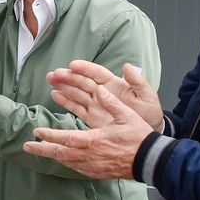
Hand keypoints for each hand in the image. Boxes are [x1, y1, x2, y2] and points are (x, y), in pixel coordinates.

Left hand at [23, 83, 152, 178]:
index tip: (36, 132)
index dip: (50, 135)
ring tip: (38, 151)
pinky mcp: (97, 173)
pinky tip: (60, 159)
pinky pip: (76, 168)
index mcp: (94, 140)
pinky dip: (65, 162)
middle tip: (27, 146)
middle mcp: (90, 155)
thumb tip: (99, 88)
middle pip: (61, 153)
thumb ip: (111, 102)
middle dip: (42, 149)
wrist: (150, 160)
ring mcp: (93, 166)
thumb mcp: (126, 115)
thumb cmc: (139, 137)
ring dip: (51, 156)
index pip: (66, 138)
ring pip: (66, 162)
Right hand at [45, 60, 162, 129]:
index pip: (97, 73)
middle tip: (54, 74)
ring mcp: (96, 104)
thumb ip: (138, 82)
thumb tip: (127, 66)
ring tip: (50, 81)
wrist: (147, 134)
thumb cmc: (149, 112)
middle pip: (82, 82)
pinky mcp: (93, 117)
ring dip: (63, 86)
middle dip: (68, 77)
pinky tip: (55, 95)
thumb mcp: (147, 96)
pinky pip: (77, 107)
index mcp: (115, 84)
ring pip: (77, 92)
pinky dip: (65, 101)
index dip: (85, 68)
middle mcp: (103, 92)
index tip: (72, 64)